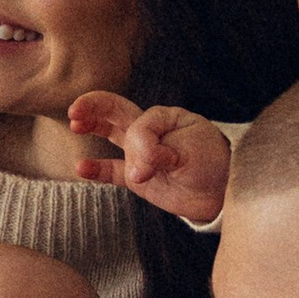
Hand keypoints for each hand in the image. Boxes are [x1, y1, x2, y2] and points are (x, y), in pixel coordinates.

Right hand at [67, 93, 229, 226]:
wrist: (223, 190)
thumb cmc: (213, 162)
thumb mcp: (193, 151)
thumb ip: (160, 154)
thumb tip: (135, 172)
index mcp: (164, 117)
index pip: (141, 124)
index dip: (146, 145)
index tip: (163, 161)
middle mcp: (148, 131)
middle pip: (116, 111)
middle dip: (95, 107)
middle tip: (76, 112)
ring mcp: (140, 153)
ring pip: (110, 135)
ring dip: (92, 127)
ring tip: (75, 124)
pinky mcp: (136, 177)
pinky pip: (112, 171)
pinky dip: (97, 170)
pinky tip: (81, 168)